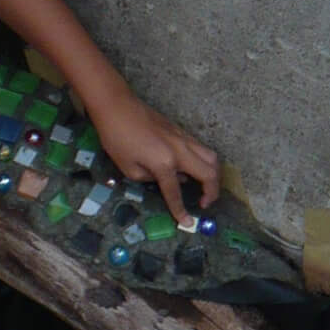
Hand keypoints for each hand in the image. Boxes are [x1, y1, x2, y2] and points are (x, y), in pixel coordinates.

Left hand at [91, 93, 219, 222]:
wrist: (117, 107)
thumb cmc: (116, 138)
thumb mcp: (128, 168)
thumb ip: (150, 179)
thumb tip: (170, 179)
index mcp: (164, 163)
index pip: (176, 192)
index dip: (181, 210)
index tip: (188, 223)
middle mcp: (180, 151)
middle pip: (209, 173)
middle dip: (212, 192)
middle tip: (205, 203)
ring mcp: (183, 139)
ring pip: (212, 157)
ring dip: (213, 175)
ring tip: (205, 187)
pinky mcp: (181, 131)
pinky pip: (202, 149)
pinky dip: (205, 162)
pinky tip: (194, 169)